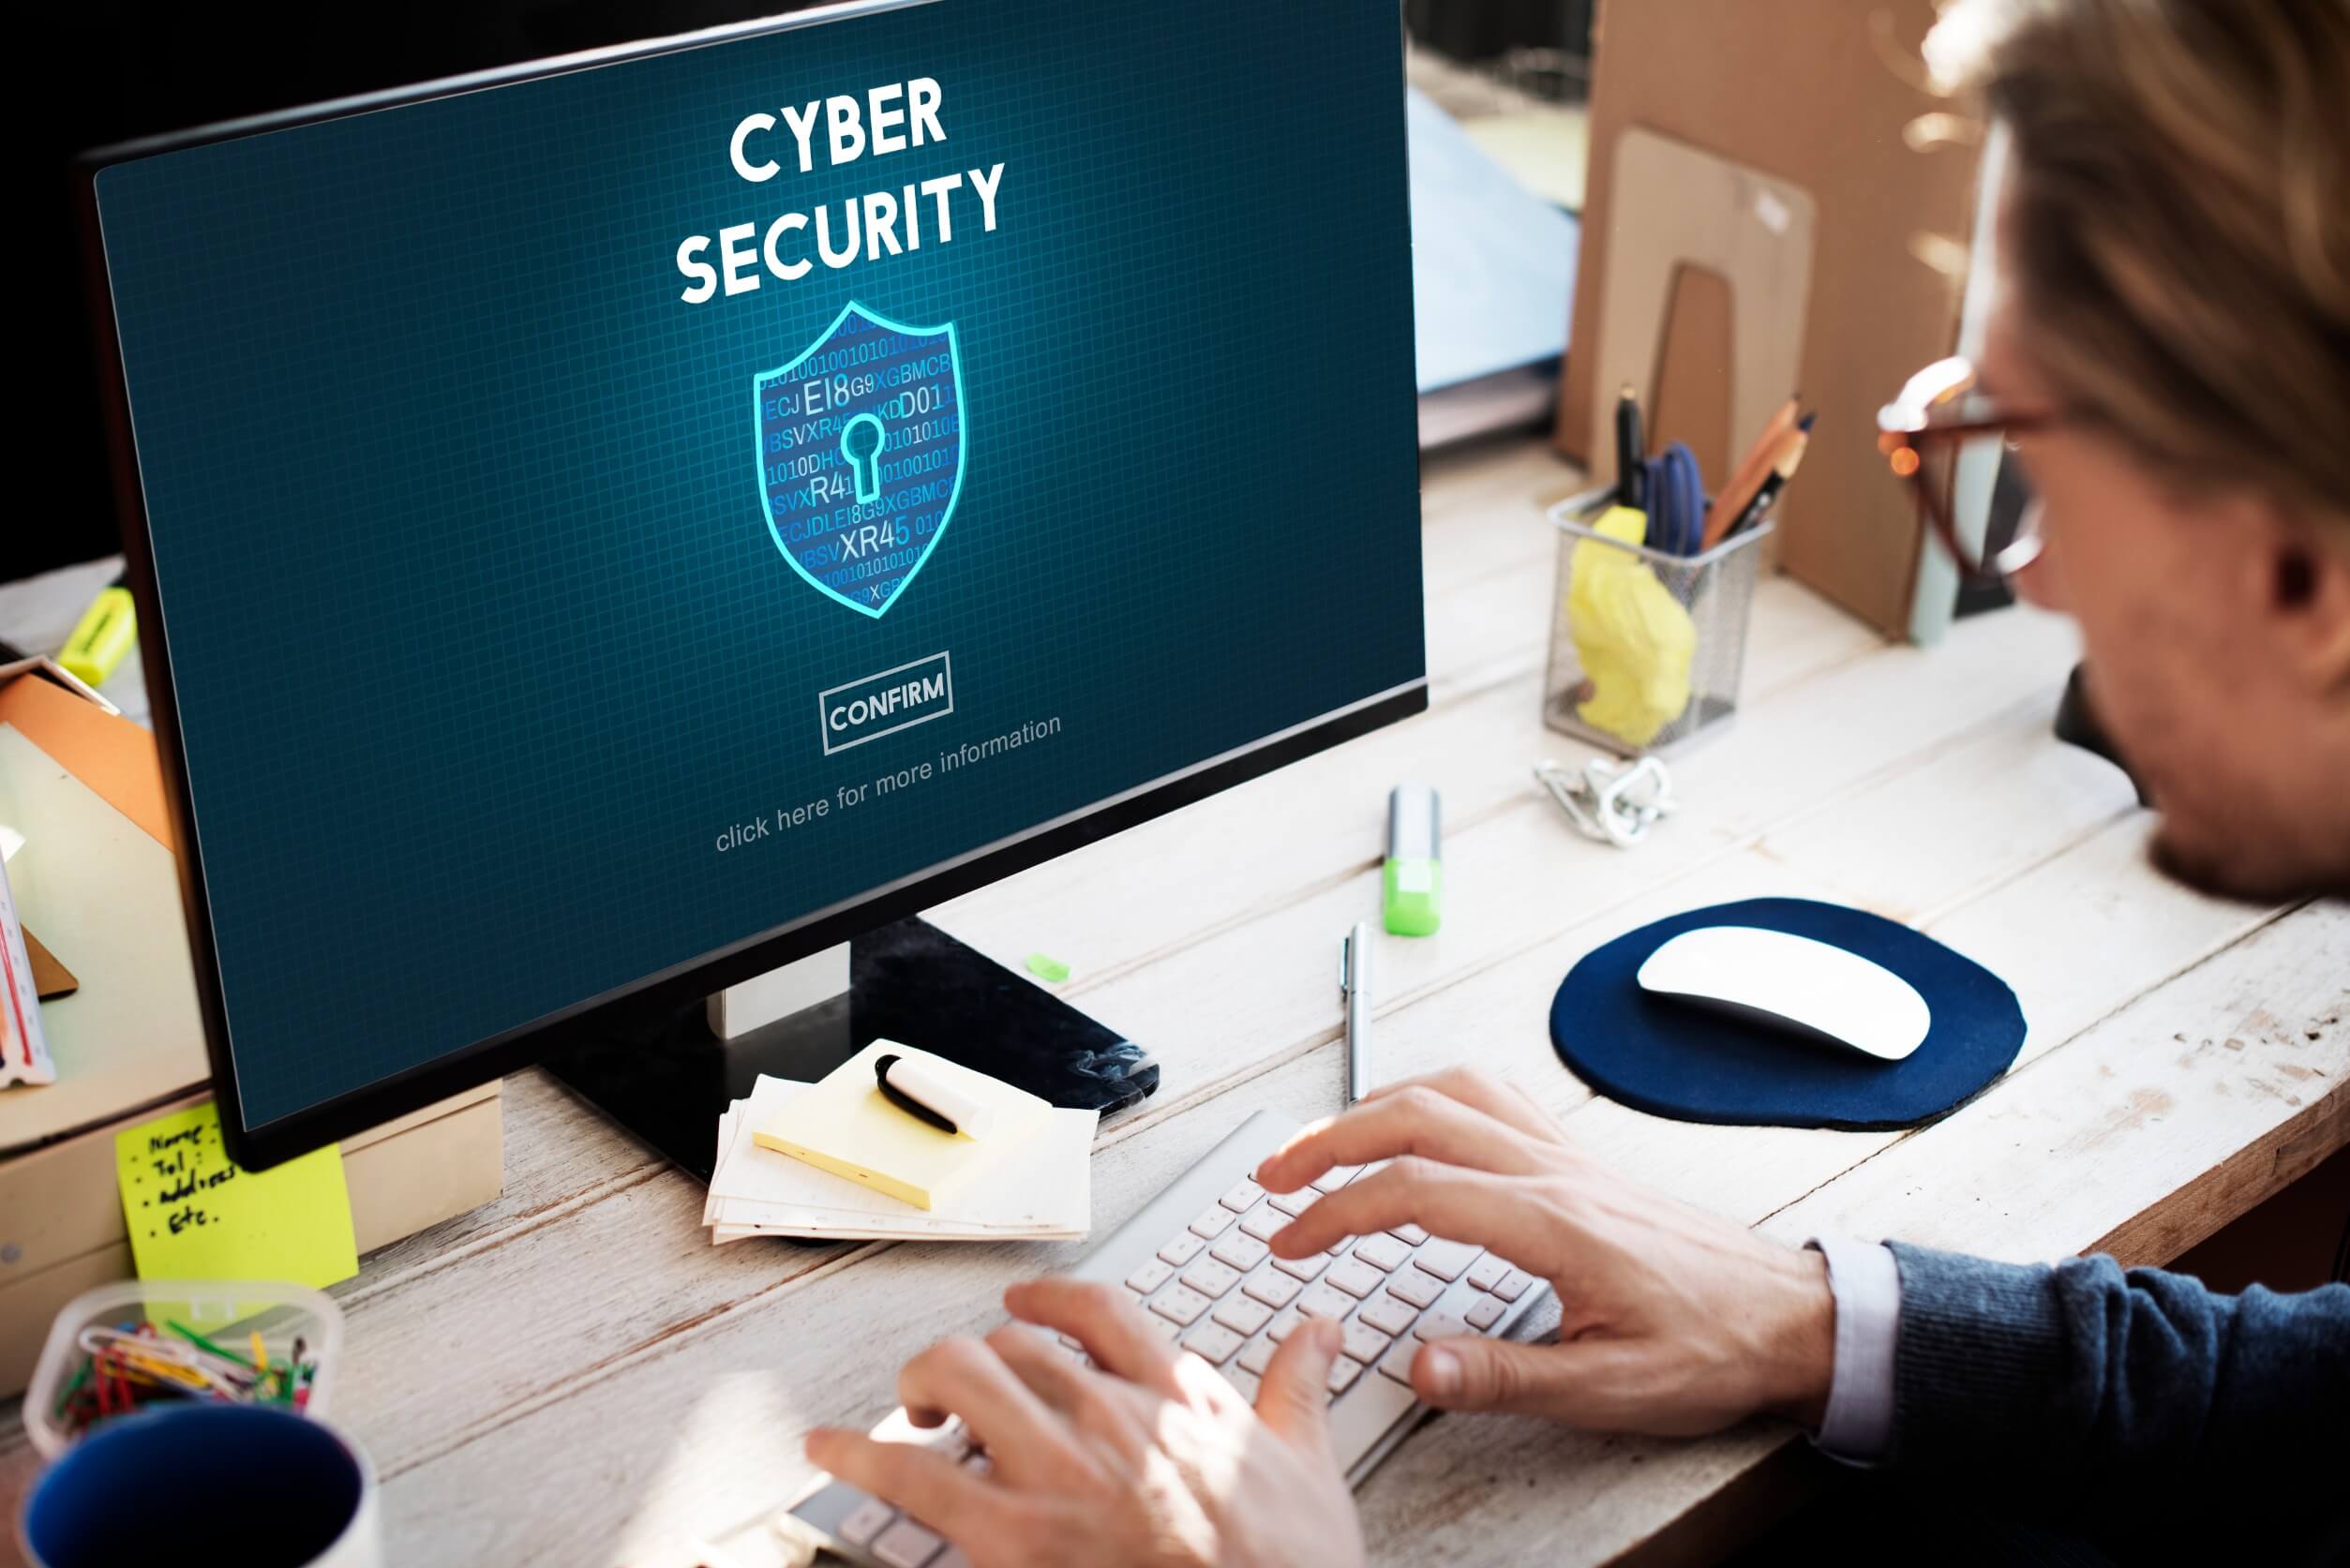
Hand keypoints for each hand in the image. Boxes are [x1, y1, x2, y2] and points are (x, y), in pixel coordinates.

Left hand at [805, 1276, 1364, 1567]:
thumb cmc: (1288, 1567)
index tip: (1023, 1304)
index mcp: (1177, 1393)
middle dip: (976, 1358)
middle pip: (1011, 1342)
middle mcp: (1109, 1415)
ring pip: (960, 1376)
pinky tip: (828, 1450)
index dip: (1046, 1298)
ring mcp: (1058, 1471)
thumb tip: (1318, 1331)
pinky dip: (859, 1456)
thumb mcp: (1309, 1468)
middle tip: (959, 1387)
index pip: (1096, 1309)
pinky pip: (914, 1475)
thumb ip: (1298, 1388)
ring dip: (922, 1386)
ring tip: (909, 1410)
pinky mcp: (1013, 1535)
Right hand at [1253, 1067, 1833, 1436]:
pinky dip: (1432, 1093)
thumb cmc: (1712, 1349)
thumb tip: (1417, 1365)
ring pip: (1451, 1091)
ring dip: (1374, 1106)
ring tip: (1322, 1142)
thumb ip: (1506, 1376)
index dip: (1336, 1211)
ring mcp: (1565, 1155)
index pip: (1414, 1191)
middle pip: (1416, 1116)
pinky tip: (1414, 1118)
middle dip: (1330, 1139)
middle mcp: (1552, 1172)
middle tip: (1275, 1176)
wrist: (1789, 1317)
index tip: (1291, 1240)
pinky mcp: (1578, 1158)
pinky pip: (1492, 1095)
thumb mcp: (1610, 1388)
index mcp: (1550, 1223)